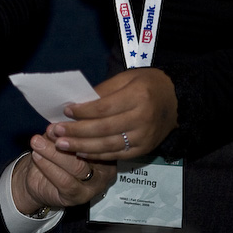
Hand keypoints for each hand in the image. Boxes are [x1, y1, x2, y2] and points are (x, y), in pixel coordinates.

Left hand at [11, 132, 115, 214]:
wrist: (38, 179)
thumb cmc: (54, 155)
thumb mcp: (59, 138)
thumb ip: (61, 134)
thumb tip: (56, 128)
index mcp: (106, 150)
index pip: (97, 138)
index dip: (76, 129)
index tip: (59, 123)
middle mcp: (106, 170)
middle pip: (89, 152)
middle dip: (66, 140)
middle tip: (49, 131)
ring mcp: (95, 186)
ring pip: (77, 167)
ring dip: (54, 153)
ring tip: (37, 143)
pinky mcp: (80, 197)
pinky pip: (65, 181)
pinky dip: (49, 167)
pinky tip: (37, 157)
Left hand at [47, 68, 177, 160]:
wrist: (177, 101)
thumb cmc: (148, 84)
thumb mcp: (127, 78)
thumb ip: (104, 90)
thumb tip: (78, 103)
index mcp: (138, 97)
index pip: (103, 108)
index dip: (82, 111)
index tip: (65, 110)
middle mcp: (142, 119)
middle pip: (103, 128)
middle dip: (76, 131)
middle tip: (55, 131)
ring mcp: (144, 137)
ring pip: (108, 145)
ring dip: (82, 146)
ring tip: (61, 145)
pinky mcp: (145, 149)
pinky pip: (117, 154)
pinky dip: (97, 155)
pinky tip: (81, 152)